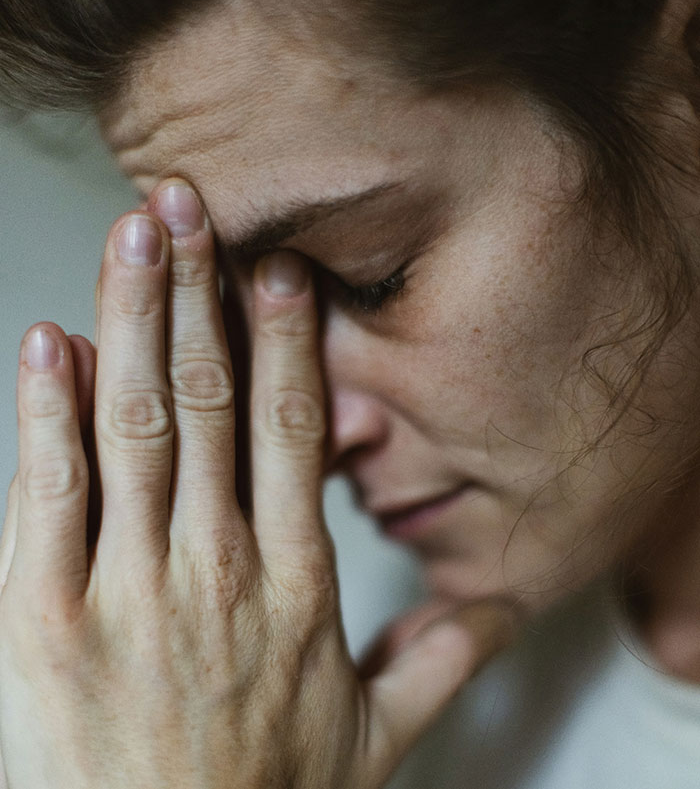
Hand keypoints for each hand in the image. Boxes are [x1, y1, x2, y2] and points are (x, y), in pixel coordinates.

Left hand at [0, 179, 514, 787]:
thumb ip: (437, 663)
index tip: (278, 272)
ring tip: (136, 238)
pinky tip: (53, 342)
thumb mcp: (374, 742)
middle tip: (193, 209)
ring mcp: (126, 592)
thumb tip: (494, 615)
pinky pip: (45, 497)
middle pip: (210, 400)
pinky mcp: (43, 623)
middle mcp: (214, 570)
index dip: (285, 341)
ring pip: (134, 425)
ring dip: (132, 319)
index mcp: (294, 586)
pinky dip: (48, 412)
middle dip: (198, 292)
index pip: (293, 431)